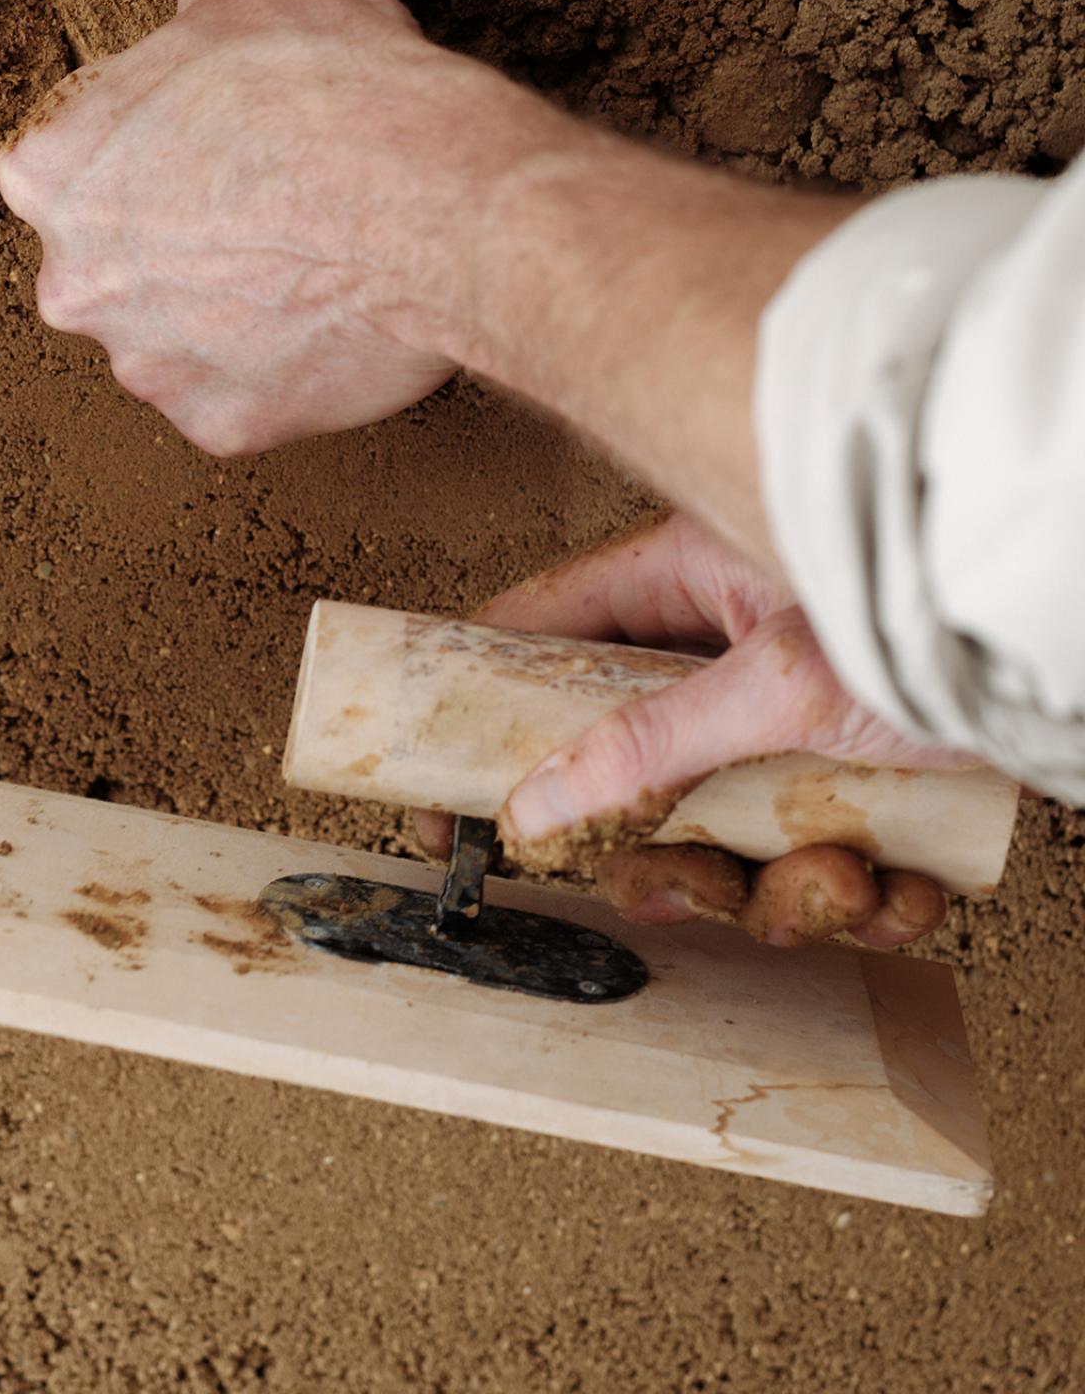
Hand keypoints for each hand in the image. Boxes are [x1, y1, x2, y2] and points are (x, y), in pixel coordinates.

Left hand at [0, 0, 533, 453]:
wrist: (445, 201)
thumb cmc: (334, 78)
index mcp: (51, 166)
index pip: (73, 152)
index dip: (155, 132)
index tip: (223, 123)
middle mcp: (71, 279)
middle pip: (112, 247)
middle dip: (177, 224)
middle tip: (274, 185)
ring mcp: (146, 362)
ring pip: (169, 325)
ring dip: (220, 298)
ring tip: (309, 246)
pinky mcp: (222, 423)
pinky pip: (232, 392)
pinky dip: (272, 364)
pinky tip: (328, 311)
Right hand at [415, 514, 961, 946]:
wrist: (1061, 639)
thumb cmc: (933, 603)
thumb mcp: (773, 685)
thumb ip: (646, 749)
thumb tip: (531, 803)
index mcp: (682, 580)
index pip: (535, 639)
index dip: (481, 723)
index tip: (447, 811)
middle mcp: (728, 648)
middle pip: (638, 776)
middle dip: (678, 855)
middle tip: (691, 884)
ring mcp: (793, 717)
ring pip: (735, 836)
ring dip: (790, 886)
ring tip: (845, 874)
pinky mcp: (863, 776)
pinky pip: (825, 859)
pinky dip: (868, 891)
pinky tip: (906, 881)